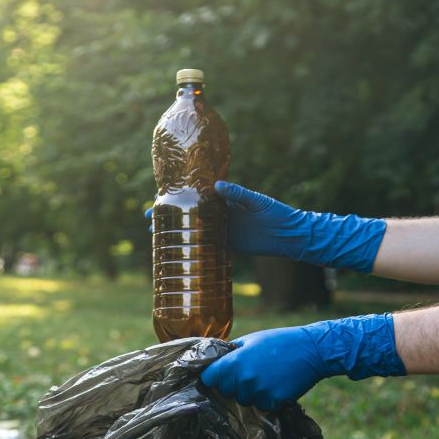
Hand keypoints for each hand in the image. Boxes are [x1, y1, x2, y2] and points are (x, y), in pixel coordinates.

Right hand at [145, 181, 386, 271]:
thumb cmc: (277, 213)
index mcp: (226, 199)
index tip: (159, 196)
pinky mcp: (229, 246)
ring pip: (194, 231)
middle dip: (168, 216)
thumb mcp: (257, 201)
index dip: (178, 196)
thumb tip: (217, 186)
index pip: (196, 195)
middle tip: (146, 219)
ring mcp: (223, 231)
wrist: (292, 235)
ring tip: (155, 235)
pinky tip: (178, 253)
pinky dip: (193, 249)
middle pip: (189, 213)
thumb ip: (239, 194)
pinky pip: (207, 247)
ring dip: (176, 233)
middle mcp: (221, 214)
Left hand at [200, 314, 405, 410]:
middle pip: (225, 391)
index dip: (211, 376)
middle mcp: (244, 378)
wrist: (312, 350)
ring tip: (265, 376)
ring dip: (250, 392)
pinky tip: (276, 384)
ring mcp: (259, 391)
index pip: (208, 378)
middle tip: (249, 371)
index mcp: (235, 361)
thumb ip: (230, 352)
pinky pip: (260, 405)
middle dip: (233, 384)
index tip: (217, 375)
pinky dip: (266, 398)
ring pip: (243, 400)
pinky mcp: (273, 401)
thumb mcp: (251, 340)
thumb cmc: (280, 341)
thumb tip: (212, 360)